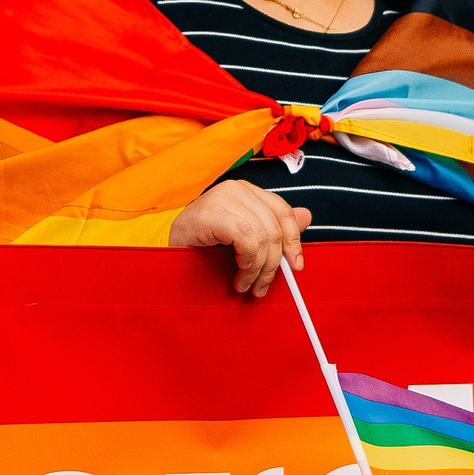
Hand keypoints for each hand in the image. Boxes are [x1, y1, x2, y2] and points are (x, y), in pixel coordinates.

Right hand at [169, 179, 308, 296]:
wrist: (166, 248)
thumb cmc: (203, 243)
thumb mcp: (244, 236)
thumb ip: (273, 227)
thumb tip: (307, 216)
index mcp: (248, 191)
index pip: (283, 211)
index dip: (293, 240)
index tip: (295, 267)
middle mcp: (237, 188)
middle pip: (274, 226)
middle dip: (273, 263)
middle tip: (263, 286)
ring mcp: (222, 197)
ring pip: (261, 235)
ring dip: (258, 268)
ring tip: (247, 284)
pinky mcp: (211, 212)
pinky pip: (245, 238)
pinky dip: (247, 261)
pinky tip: (238, 273)